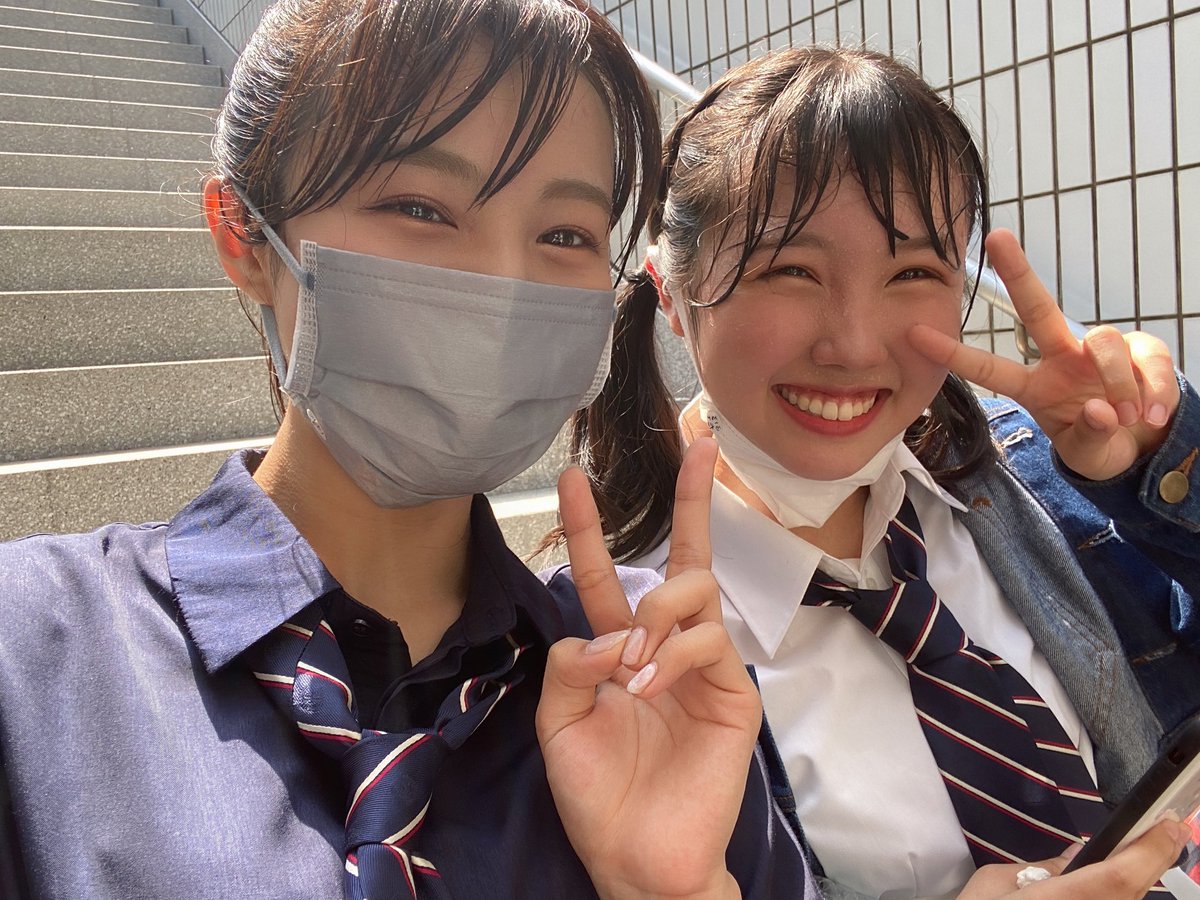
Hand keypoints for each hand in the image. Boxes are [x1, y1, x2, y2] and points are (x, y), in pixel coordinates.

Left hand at [536, 437, 756, 899]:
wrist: (635, 859)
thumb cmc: (596, 796)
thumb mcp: (557, 726)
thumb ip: (567, 666)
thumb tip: (606, 630)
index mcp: (620, 650)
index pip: (607, 576)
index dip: (592, 527)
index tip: (574, 477)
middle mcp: (666, 647)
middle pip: (685, 557)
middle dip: (691, 499)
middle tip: (690, 452)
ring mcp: (705, 666)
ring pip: (696, 589)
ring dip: (656, 612)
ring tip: (631, 663)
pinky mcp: (734, 693)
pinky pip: (709, 643)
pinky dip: (672, 655)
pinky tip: (646, 686)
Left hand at [909, 229, 1180, 480]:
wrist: (1145, 441)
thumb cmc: (1099, 440)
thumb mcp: (1087, 451)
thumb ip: (1089, 436)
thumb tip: (1098, 412)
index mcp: (1036, 386)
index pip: (990, 368)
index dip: (954, 353)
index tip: (914, 334)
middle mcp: (1063, 358)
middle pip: (1038, 308)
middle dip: (1018, 272)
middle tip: (998, 237)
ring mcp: (1101, 351)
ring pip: (1103, 343)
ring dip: (1118, 383)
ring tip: (1128, 418)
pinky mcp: (1142, 349)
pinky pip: (1147, 362)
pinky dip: (1153, 393)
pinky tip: (1150, 416)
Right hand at [957, 818, 1191, 898]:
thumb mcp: (994, 883)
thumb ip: (1041, 869)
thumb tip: (1075, 859)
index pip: (1119, 877)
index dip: (1150, 850)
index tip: (1169, 824)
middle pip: (1131, 892)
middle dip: (1153, 860)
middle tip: (1166, 831)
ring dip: (1136, 880)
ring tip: (1142, 854)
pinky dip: (1120, 894)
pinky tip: (1119, 881)